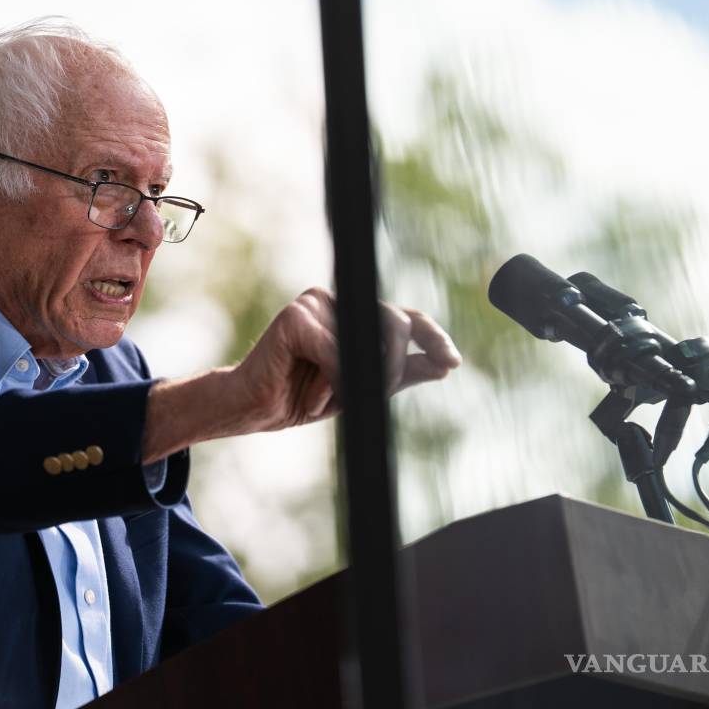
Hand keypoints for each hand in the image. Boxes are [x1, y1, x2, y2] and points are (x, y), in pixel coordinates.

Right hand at [231, 288, 461, 433]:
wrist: (255, 408)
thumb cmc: (303, 394)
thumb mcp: (361, 387)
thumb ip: (400, 373)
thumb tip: (445, 364)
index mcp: (355, 314)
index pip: (406, 317)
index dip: (433, 336)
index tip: (452, 362)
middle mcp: (338, 301)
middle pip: (395, 324)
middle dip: (393, 368)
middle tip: (372, 394)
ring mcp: (315, 304)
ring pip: (366, 341)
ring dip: (356, 380)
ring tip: (328, 397)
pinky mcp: (295, 318)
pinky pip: (334, 353)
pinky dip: (330, 382)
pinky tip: (312, 396)